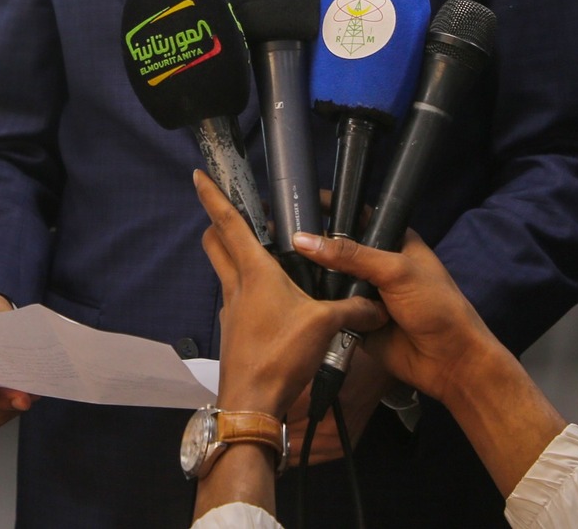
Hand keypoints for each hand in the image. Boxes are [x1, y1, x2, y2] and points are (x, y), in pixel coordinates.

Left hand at [196, 172, 385, 417]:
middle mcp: (236, 285)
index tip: (198, 174)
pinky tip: (269, 301)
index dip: (212, 196)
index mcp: (254, 271)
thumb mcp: (325, 326)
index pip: (228, 223)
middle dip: (216, 224)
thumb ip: (353, 310)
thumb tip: (379, 306)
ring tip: (261, 254)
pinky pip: (235, 299)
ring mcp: (230, 310)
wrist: (252, 403)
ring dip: (231, 256)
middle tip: (232, 212)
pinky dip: (245, 289)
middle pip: (214, 243)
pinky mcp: (233, 331)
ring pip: (223, 270)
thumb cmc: (281, 355)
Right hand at [290, 229, 564, 497]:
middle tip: (279, 239)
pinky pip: (332, 309)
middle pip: (338, 250)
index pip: (358, 217)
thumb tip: (303, 239)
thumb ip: (351, 255)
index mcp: (394, 241)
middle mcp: (378, 264)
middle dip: (314, 248)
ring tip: (281, 268)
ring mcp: (366, 293)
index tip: (298, 203)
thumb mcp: (395, 271)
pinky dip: (318, 307)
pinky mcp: (357, 320)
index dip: (331, 210)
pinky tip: (293, 298)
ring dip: (313, 279)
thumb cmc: (435, 306)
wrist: (450, 362)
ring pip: (331, 280)